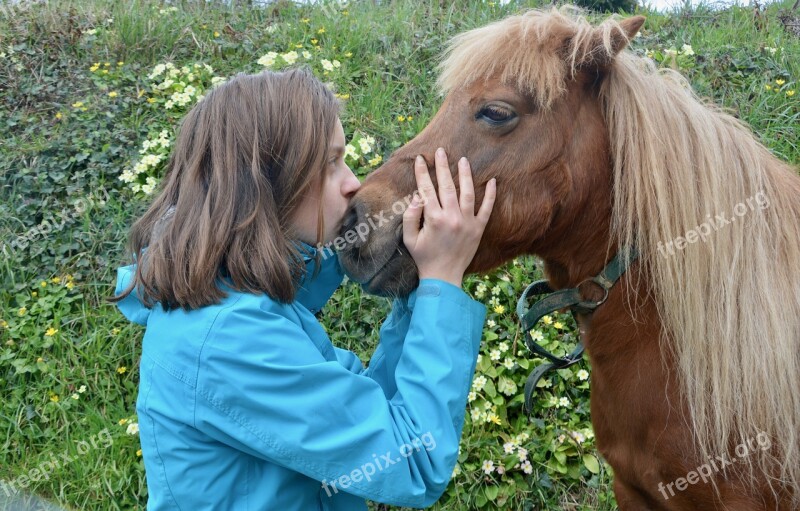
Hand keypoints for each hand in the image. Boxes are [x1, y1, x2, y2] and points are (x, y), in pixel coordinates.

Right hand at [402, 147, 495, 287]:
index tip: (421, 159)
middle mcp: (452, 217)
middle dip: (443, 166)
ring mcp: (467, 222)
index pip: (427, 189)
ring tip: (463, 160)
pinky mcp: (478, 228)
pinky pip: (487, 208)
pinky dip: (491, 194)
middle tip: (440, 151)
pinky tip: (492, 180)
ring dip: (465, 174)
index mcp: (433, 219)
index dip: (423, 173)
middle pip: (447, 186)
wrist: (444, 277)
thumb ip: (410, 216)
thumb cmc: (424, 258)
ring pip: (468, 192)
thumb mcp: (409, 239)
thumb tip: (417, 196)